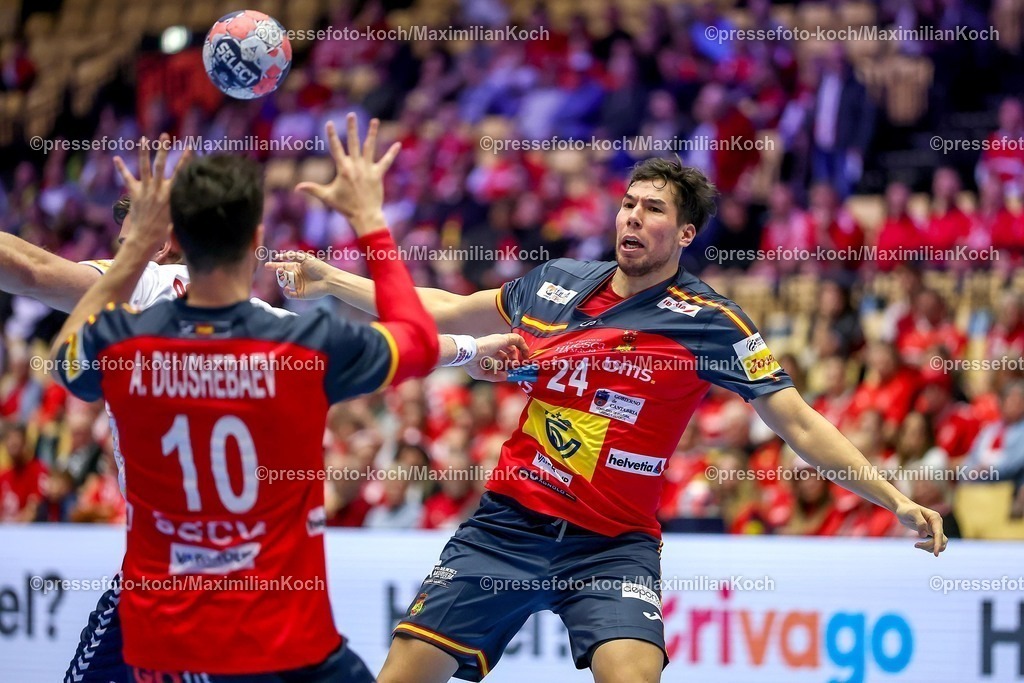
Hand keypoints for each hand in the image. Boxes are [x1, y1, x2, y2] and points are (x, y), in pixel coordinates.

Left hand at [113, 134, 190, 253]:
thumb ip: (178, 202)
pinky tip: (115, 158)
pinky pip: (127, 179)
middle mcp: (158, 189)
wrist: (146, 238)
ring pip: (144, 167)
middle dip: (163, 149)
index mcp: (171, 194)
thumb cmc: (164, 231)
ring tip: (144, 139)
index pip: (181, 172)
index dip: (186, 159)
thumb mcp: (176, 214)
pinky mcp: (135, 194)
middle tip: (164, 136)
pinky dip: (121, 168)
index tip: (190, 146)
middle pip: (161, 165)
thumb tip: (184, 194)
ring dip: (144, 152)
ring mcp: (146, 191)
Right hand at [265, 251, 334, 299]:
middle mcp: (296, 276)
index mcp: (297, 267)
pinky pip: (288, 294)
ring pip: (284, 284)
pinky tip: (287, 288)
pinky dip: (286, 292)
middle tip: (280, 272)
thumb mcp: (305, 258)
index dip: (274, 266)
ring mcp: (297, 286)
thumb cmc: (318, 267)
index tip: (267, 265)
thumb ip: (292, 255)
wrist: (328, 280)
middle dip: (279, 274)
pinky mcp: (300, 294)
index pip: (283, 266)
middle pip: (282, 275)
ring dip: (282, 282)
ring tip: (286, 279)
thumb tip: (279, 256)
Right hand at [296, 114, 399, 235]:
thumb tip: (296, 187)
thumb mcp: (327, 197)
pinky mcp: (378, 175)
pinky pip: (386, 162)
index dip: (332, 135)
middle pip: (353, 143)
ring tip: (375, 120)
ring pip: (370, 147)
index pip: (335, 148)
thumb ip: (312, 189)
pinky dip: (392, 153)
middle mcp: (355, 166)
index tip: (330, 123)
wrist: (364, 216)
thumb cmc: (345, 207)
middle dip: (351, 128)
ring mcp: (367, 169)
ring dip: (372, 133)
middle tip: (351, 115)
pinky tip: (398, 144)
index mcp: (343, 169)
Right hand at [464, 333, 528, 381]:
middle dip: (513, 361)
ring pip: (514, 345)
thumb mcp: (482, 373)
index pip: (501, 355)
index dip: (506, 364)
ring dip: (519, 355)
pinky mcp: (504, 339)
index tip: (510, 371)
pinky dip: (524, 346)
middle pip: (508, 351)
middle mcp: (494, 344)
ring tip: (519, 365)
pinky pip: (518, 339)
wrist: (468, 354)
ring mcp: (499, 340)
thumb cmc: (471, 362)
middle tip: (515, 369)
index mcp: (487, 350)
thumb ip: (494, 376)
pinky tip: (526, 355)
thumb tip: (505, 377)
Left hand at [895, 500, 947, 556]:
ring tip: (916, 545)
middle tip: (916, 545)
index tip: (935, 554)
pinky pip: (935, 543)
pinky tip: (918, 545)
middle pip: (941, 540)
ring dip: (929, 547)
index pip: (939, 534)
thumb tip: (924, 535)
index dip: (938, 544)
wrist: (902, 508)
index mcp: (935, 518)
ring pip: (939, 543)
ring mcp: (935, 528)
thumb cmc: (906, 509)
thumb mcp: (911, 513)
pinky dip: (928, 547)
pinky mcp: (931, 532)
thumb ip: (919, 522)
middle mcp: (938, 523)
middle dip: (929, 546)